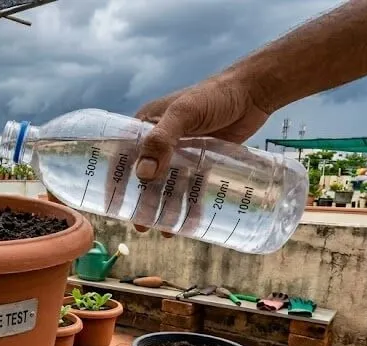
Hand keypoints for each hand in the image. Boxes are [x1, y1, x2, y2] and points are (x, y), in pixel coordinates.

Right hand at [132, 72, 271, 233]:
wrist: (253, 92)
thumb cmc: (214, 95)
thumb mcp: (184, 113)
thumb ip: (162, 140)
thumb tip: (143, 174)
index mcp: (147, 126)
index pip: (123, 156)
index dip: (116, 181)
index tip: (113, 205)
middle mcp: (162, 142)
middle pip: (146, 178)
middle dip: (142, 203)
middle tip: (141, 226)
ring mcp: (183, 154)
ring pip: (170, 187)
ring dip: (166, 209)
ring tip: (166, 231)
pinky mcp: (204, 162)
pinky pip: (193, 188)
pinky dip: (190, 206)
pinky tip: (190, 224)